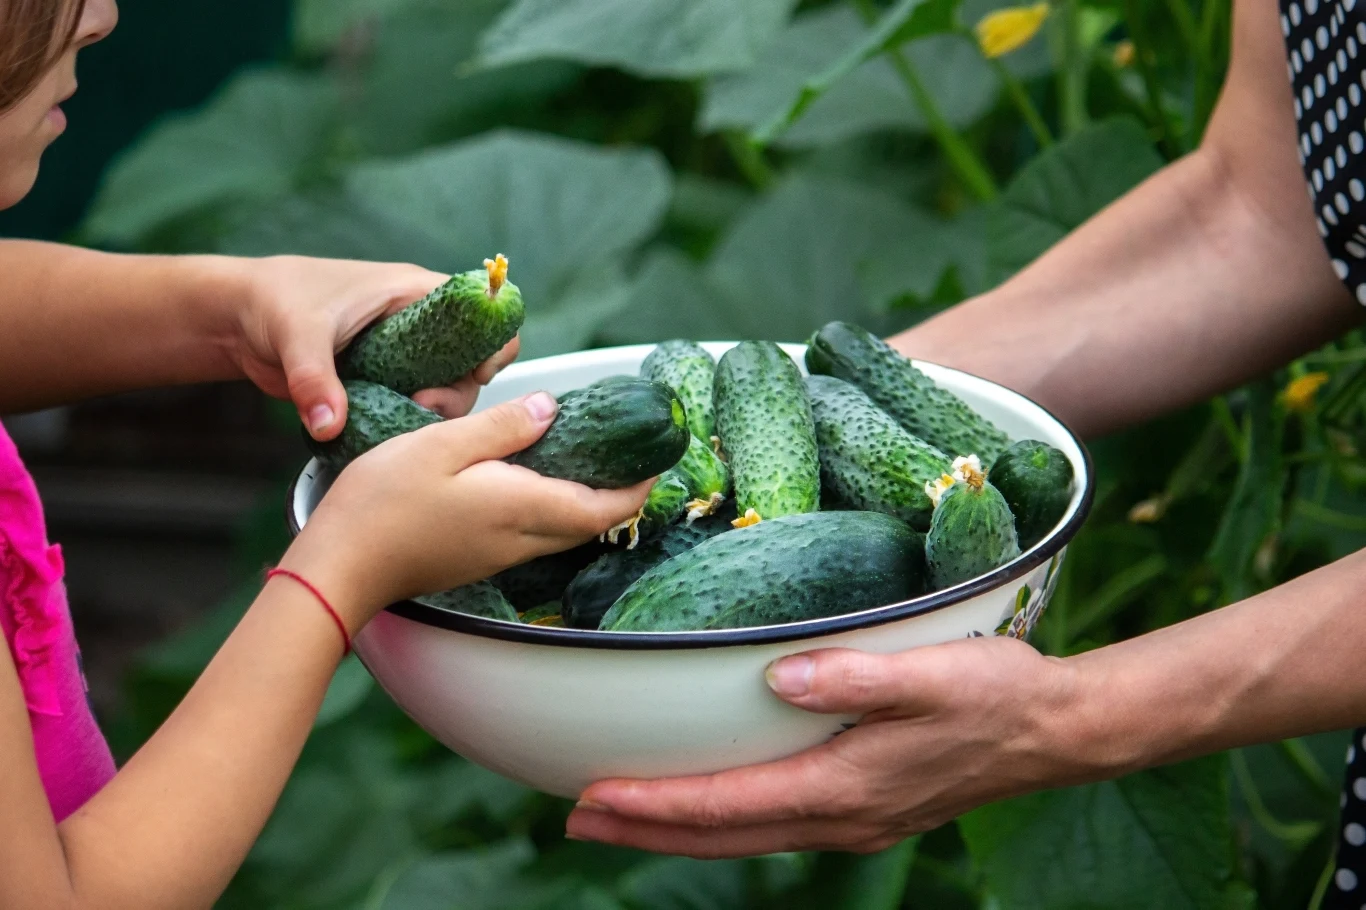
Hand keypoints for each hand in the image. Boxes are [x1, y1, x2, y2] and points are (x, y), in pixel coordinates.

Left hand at [222, 255, 520, 438]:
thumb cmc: (272, 300)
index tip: (474, 374)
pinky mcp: (383, 383)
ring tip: (405, 422)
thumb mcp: (297, 334)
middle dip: (457, 392)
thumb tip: (329, 424)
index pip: (482, 310)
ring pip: (444, 389)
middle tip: (423, 408)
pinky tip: (392, 431)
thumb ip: (314, 379)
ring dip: (434, 412)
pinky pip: (413, 405)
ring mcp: (401, 356)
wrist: (236, 319)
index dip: (492, 342)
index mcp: (412, 293)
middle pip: (469, 362)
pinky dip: (410, 421)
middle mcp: (416, 324)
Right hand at [281, 392, 652, 629]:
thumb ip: (503, 426)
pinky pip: (530, 535)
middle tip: (629, 458)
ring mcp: (496, 557)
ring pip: (560, 531)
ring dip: (584, 503)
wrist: (339, 567)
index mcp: (522, 508)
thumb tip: (551, 407)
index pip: (604, 508)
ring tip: (586, 462)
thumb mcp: (443, 444)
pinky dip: (548, 509)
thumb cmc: (384, 502)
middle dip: (619, 496)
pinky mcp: (475, 561)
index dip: (637, 489)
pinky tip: (531, 481)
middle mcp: (519, 540)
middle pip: (588, 523)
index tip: (657, 463)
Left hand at [565, 637, 1084, 857]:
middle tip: (577, 818)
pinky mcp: (867, 810)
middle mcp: (842, 816)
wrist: (1056, 732)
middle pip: (724, 834)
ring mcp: (855, 821)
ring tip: (621, 816)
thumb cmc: (996, 693)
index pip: (728, 802)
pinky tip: (708, 807)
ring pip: (746, 837)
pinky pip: (775, 827)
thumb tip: (776, 682)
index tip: (594, 795)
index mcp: (845, 784)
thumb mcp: (931, 672)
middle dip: (647, 828)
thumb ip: (853, 676)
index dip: (657, 803)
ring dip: (679, 829)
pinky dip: (725, 821)